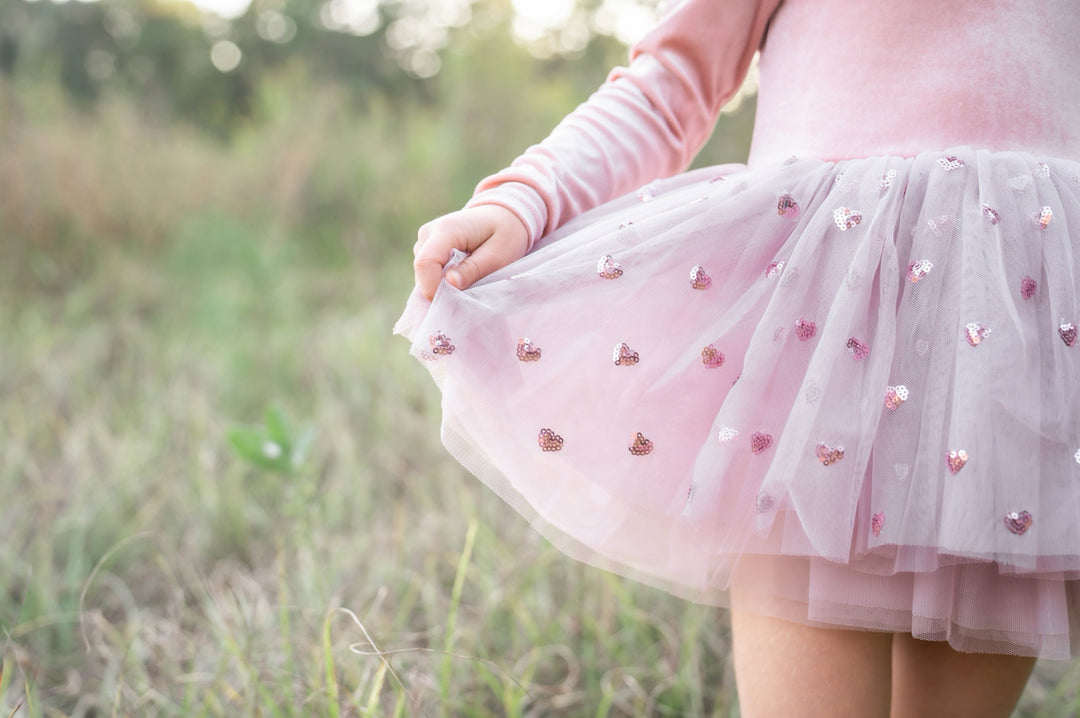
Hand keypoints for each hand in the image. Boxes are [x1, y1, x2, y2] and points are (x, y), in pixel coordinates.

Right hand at [413, 204, 529, 300]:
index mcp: (447, 229)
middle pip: (422, 270)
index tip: (452, 301)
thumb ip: (473, 269)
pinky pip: (428, 269)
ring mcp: (425, 237)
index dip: (432, 287)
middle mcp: (429, 231)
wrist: (503, 214)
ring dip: (442, 282)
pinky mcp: (426, 244)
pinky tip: (461, 271)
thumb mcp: (498, 256)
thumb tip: (449, 283)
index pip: (425, 263)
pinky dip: (442, 276)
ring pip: (424, 271)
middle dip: (440, 287)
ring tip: (469, 275)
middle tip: (469, 288)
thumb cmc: (506, 234)